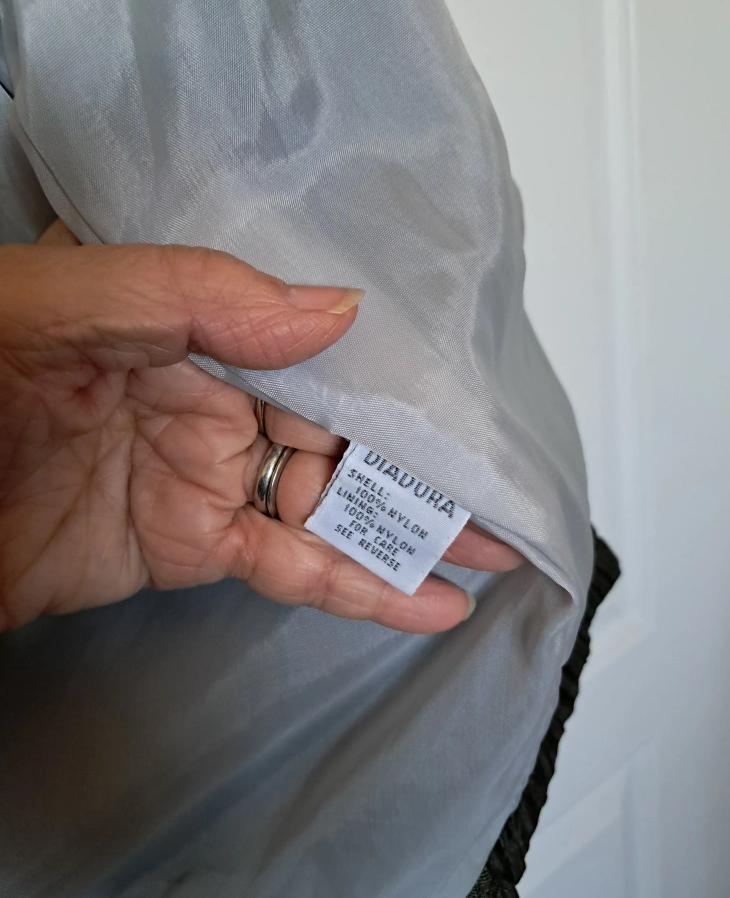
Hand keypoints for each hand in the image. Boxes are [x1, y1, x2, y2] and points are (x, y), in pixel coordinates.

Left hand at [0, 221, 520, 634]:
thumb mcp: (58, 305)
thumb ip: (194, 298)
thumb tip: (334, 309)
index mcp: (186, 324)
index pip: (316, 350)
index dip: (393, 381)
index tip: (463, 406)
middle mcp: (208, 395)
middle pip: (339, 432)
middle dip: (423, 466)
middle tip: (503, 497)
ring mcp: (204, 476)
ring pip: (327, 504)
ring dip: (409, 530)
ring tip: (494, 553)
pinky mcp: (189, 547)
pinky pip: (290, 565)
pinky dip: (359, 585)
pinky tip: (425, 599)